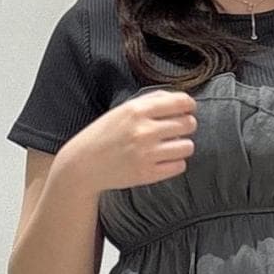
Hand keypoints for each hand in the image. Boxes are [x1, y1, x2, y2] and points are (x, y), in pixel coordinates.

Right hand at [63, 89, 195, 192]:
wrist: (84, 165)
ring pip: (187, 146)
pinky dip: (175, 162)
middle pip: (188, 124)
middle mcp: (144, 131)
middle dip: (187, 125)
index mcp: (137, 110)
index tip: (188, 109)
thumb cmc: (104, 135)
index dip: (189, 105)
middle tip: (177, 129)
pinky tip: (164, 159)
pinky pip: (179, 166)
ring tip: (170, 146)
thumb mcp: (122, 110)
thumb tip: (181, 99)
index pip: (180, 102)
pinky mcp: (148, 174)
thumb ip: (151, 101)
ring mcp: (146, 154)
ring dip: (182, 145)